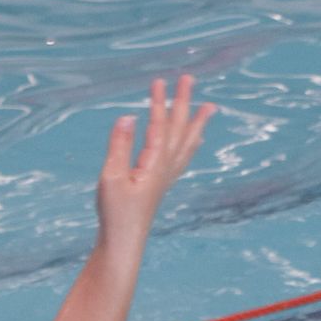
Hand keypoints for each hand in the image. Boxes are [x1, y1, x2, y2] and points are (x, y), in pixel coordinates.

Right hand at [96, 73, 213, 250]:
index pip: (159, 126)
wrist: (124, 242)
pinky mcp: (162, 184)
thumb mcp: (111, 177)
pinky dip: (191, 144)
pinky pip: (183, 158)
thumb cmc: (115, 212)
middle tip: (189, 78)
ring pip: (186, 143)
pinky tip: (196, 138)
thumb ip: (120, 146)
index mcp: (154, 164)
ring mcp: (166, 177)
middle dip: (183, 103)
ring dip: (196, 122)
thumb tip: (127, 117)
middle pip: (178, 129)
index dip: (159, 102)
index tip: (159, 81)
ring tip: (209, 107)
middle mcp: (166, 168)